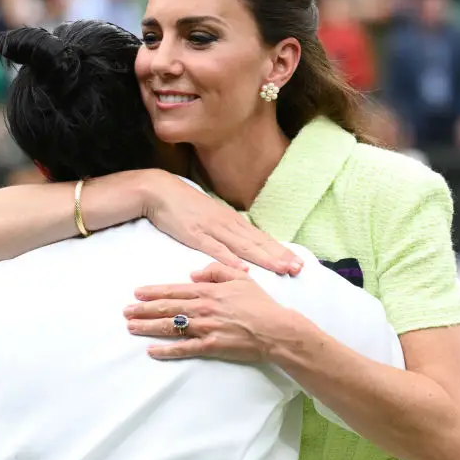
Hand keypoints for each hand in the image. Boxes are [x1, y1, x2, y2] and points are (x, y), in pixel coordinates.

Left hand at [124, 262, 293, 362]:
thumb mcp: (240, 278)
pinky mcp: (211, 347)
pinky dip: (166, 351)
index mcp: (209, 291)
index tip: (137, 292)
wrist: (276, 330)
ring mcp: (205, 328)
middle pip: (167, 308)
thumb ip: (215, 271)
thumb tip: (192, 275)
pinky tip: (152, 351)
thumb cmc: (261, 304)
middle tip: (125, 311)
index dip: (154, 291)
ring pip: (171, 327)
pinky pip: (184, 349)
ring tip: (131, 327)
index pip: (175, 290)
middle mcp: (203, 309)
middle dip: (143, 309)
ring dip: (149, 327)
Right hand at [144, 171, 302, 276]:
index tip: (297, 262)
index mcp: (232, 221)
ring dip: (265, 258)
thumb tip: (240, 245)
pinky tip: (243, 269)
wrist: (160, 191)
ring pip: (244, 246)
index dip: (279, 251)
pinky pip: (216, 249)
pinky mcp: (196, 235)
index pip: (261, 238)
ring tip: (283, 269)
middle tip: (299, 268)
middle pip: (258, 243)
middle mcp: (228, 224)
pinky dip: (231, 259)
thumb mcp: (210, 217)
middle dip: (280, 256)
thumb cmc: (183, 205)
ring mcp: (213, 229)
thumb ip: (225, 231)